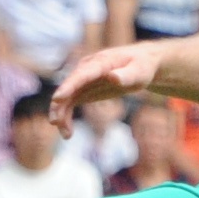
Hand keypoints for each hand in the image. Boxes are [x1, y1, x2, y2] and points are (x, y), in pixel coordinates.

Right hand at [49, 44, 165, 129]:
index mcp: (101, 62)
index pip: (82, 74)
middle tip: (56, 123)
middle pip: (68, 87)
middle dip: (60, 105)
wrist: (140, 63)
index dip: (69, 86)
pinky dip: (66, 116)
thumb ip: (127, 75)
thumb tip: (113, 77)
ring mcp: (83, 79)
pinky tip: (68, 132)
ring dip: (61, 114)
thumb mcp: (140, 71)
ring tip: (66, 134)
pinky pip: (69, 103)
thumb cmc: (142, 67)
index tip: (57, 99)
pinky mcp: (83, 89)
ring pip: (65, 96)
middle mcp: (87, 69)